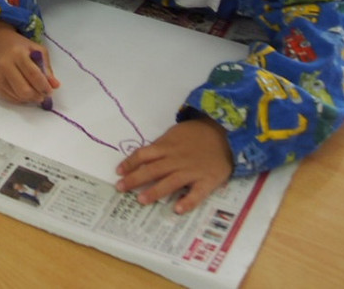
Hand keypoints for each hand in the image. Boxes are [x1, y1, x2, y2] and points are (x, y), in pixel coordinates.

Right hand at [0, 19, 58, 104]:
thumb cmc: (19, 45)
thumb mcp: (37, 49)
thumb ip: (46, 67)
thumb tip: (54, 85)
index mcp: (18, 54)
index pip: (33, 75)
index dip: (44, 86)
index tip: (50, 91)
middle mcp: (5, 65)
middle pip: (24, 90)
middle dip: (37, 96)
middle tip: (43, 95)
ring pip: (18, 97)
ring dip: (30, 99)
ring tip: (35, 92)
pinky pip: (10, 99)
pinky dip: (21, 99)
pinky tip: (24, 92)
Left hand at [115, 115, 232, 213]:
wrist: (225, 134)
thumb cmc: (197, 134)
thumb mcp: (175, 134)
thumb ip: (161, 146)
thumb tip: (144, 157)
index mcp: (167, 147)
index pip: (143, 154)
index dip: (129, 163)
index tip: (118, 172)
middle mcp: (176, 159)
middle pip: (152, 169)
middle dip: (134, 179)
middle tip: (120, 188)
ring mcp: (191, 171)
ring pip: (170, 182)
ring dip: (155, 192)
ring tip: (141, 200)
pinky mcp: (207, 181)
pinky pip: (197, 193)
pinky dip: (188, 201)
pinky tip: (177, 209)